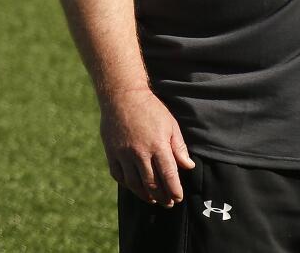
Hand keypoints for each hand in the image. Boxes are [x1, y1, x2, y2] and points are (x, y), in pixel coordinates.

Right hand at [98, 88, 195, 205]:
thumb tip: (188, 166)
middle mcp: (140, 153)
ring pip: (134, 183)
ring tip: (153, 200)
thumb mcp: (170, 124)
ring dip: (145, 195)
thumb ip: (179, 147)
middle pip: (152, 183)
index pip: (168, 175)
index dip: (174, 190)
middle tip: (168, 203)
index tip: (178, 198)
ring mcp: (123, 154)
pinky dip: (127, 185)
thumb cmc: (150, 109)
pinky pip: (119, 176)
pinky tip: (135, 187)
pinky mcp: (111, 153)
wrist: (122, 96)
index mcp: (158, 145)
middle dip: (162, 196)